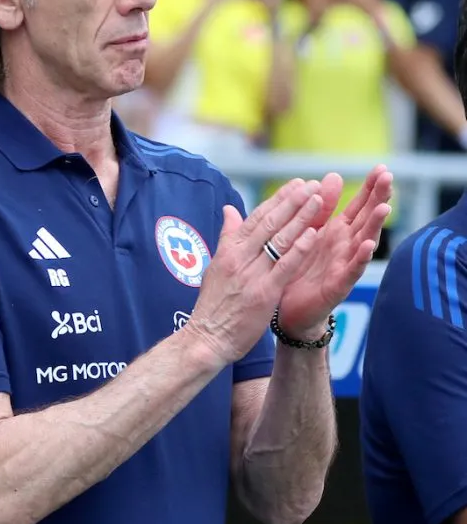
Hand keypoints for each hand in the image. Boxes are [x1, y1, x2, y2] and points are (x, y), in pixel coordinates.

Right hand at [185, 179, 324, 368]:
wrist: (206, 338)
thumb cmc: (212, 306)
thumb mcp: (216, 266)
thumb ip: (227, 237)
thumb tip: (228, 210)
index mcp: (229, 250)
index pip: (256, 218)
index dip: (278, 200)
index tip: (296, 184)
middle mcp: (240, 257)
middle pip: (270, 222)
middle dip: (292, 201)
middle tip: (312, 184)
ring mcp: (252, 274)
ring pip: (279, 239)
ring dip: (300, 217)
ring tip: (318, 200)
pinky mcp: (263, 292)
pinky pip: (284, 266)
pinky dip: (298, 248)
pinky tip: (313, 234)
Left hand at [277, 166, 392, 338]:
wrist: (289, 310)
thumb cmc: (301, 268)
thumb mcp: (309, 231)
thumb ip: (321, 207)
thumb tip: (334, 175)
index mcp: (338, 232)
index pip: (359, 205)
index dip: (371, 188)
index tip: (382, 168)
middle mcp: (346, 246)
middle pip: (367, 219)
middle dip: (378, 198)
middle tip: (389, 178)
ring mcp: (345, 265)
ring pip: (364, 242)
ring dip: (375, 225)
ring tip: (384, 207)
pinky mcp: (338, 285)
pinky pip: (351, 271)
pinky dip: (360, 258)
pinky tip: (367, 246)